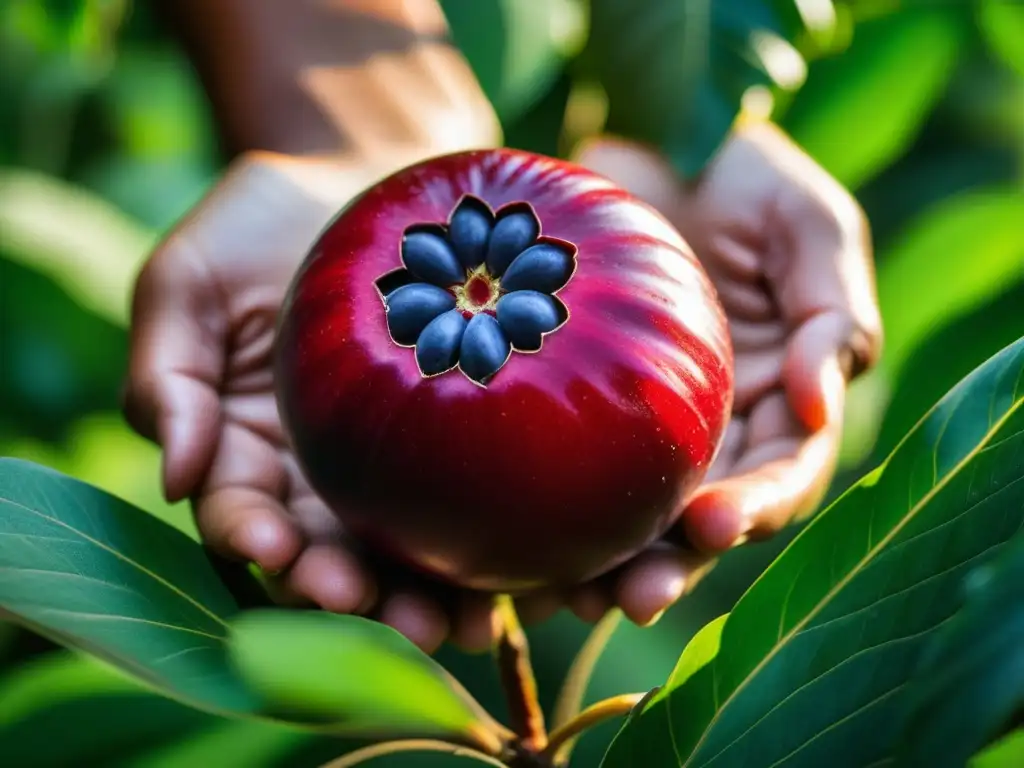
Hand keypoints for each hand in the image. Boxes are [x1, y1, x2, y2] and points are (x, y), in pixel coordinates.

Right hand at [123, 151, 502, 653]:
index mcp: (244, 451)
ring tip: (457, 624)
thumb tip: (172, 476)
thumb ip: (164, 373)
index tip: (277, 552)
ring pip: (405, 552)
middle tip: (381, 614)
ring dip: (427, 597)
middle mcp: (317, 477)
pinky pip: (473, 503)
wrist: (367, 174)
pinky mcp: (456, 446)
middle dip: (351, 597)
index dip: (255, 543)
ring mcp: (390, 467)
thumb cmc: (262, 220)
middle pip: (330, 557)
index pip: (241, 515)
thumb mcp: (189, 278)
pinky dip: (495, 547)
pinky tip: (527, 576)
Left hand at [522, 119, 882, 626]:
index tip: (715, 523)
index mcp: (779, 400)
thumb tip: (820, 401)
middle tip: (632, 595)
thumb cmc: (746, 179)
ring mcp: (645, 423)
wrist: (656, 143)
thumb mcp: (809, 227)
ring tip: (570, 594)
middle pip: (701, 518)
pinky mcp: (581, 406)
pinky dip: (546, 510)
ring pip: (629, 513)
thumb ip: (833, 314)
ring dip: (603, 563)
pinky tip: (512, 544)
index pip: (781, 474)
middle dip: (672, 564)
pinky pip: (563, 467)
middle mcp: (715, 427)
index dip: (756, 508)